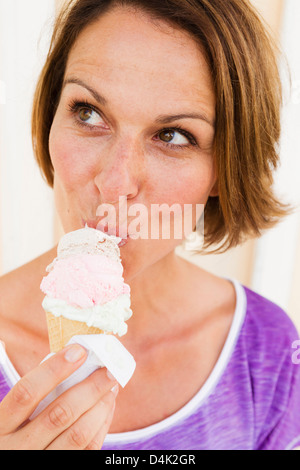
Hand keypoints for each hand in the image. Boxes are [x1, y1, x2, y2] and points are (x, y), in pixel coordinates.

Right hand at [0, 344, 118, 449]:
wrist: (18, 460)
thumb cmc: (16, 434)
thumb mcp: (12, 417)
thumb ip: (36, 394)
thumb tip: (73, 360)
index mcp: (1, 425)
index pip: (27, 392)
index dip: (54, 370)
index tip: (79, 351)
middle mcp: (16, 449)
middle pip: (59, 414)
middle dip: (89, 388)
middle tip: (108, 370)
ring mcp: (39, 462)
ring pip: (77, 434)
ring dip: (100, 407)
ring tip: (111, 387)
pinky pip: (88, 449)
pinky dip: (102, 425)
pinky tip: (107, 407)